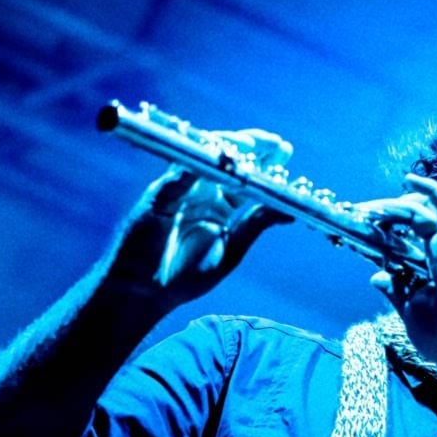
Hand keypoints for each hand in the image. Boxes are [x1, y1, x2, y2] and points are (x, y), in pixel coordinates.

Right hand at [104, 129, 293, 309]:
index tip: (285, 149)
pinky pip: (176, 177)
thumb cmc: (184, 276)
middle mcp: (199, 192)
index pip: (244, 174)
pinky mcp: (156, 199)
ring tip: (249, 147)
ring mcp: (177, 192)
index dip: (263, 159)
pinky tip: (216, 161)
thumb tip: (291, 210)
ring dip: (225, 149)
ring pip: (201, 158)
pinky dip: (195, 168)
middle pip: (225, 159)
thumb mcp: (231, 250)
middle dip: (250, 146)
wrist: (145, 294)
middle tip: (275, 143)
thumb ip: (256, 225)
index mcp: (218, 204)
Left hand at [369, 173, 436, 371]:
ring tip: (371, 206)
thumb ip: (396, 291)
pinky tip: (410, 180)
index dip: (386, 233)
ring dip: (395, 206)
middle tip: (362, 213)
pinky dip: (430, 190)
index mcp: (432, 272)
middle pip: (413, 223)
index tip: (363, 228)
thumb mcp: (412, 313)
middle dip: (386, 215)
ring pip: (423, 213)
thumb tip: (376, 276)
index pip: (407, 242)